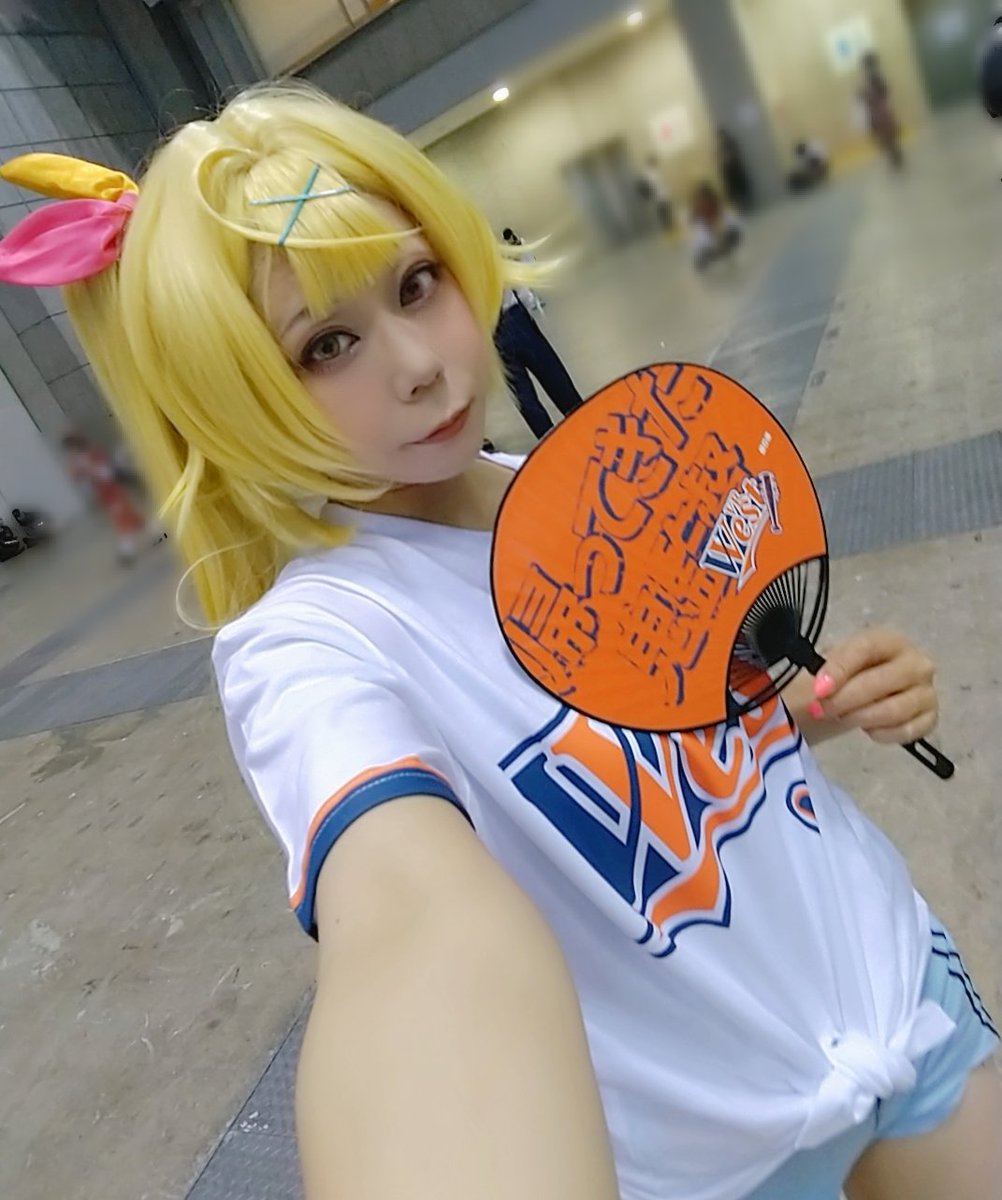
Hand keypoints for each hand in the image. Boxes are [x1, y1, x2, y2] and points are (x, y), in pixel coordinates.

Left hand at [785, 627, 938, 746]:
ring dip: (860, 718)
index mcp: (889, 640)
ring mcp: (926, 691)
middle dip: (845, 699)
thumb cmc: (846, 676)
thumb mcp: (831, 665)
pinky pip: (907, 731)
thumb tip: (819, 687)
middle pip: (882, 682)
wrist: (860, 695)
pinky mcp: (930, 718)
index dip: (840, 669)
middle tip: (819, 710)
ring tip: (840, 718)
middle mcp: (916, 662)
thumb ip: (826, 670)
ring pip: (895, 709)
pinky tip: (867, 729)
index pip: (866, 647)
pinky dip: (882, 733)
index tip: (818, 690)